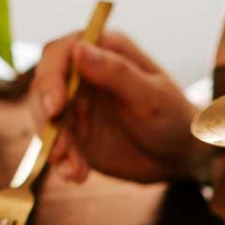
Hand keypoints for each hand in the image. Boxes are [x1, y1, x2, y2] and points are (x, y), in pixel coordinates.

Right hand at [31, 30, 208, 184]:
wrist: (180, 155)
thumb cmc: (174, 117)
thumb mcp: (151, 96)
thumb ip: (117, 72)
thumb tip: (79, 49)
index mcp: (103, 51)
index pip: (60, 54)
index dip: (51, 78)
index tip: (56, 107)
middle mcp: (83, 74)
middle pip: (45, 88)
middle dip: (46, 119)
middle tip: (58, 148)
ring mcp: (76, 105)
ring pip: (47, 119)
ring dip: (55, 146)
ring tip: (75, 171)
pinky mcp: (75, 134)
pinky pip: (57, 145)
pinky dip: (62, 162)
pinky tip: (76, 176)